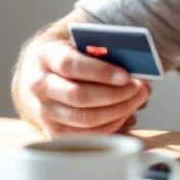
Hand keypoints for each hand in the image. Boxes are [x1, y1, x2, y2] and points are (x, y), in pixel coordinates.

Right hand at [13, 34, 151, 136]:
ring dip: (119, 110)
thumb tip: (133, 68)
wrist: (41, 76)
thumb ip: (100, 52)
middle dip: (115, 94)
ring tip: (138, 98)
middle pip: (79, 96)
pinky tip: (126, 112)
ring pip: (86, 119)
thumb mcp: (79, 46)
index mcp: (45, 57)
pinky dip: (112, 125)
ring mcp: (45, 112)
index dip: (101, 71)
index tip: (126, 75)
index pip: (70, 65)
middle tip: (140, 87)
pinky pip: (88, 134)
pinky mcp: (54, 132)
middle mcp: (40, 86)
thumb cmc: (69, 58)